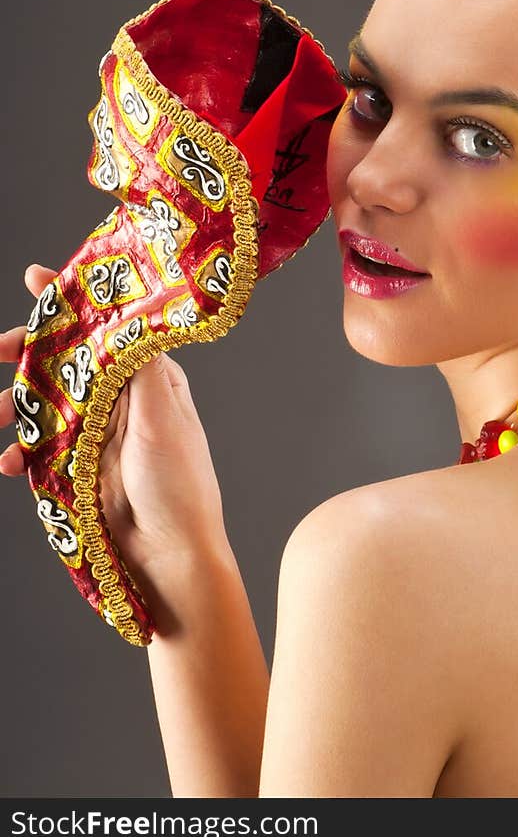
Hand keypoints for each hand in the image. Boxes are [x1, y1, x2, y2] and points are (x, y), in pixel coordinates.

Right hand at [1, 263, 231, 619]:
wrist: (170, 558)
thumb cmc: (180, 486)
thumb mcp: (164, 419)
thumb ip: (140, 369)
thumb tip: (129, 314)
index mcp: (148, 379)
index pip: (106, 328)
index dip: (71, 303)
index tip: (36, 279)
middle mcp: (122, 400)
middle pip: (65, 361)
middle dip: (28, 354)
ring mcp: (97, 434)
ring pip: (45, 403)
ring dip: (15, 405)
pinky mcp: (78, 467)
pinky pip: (38, 449)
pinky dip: (18, 451)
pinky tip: (7, 463)